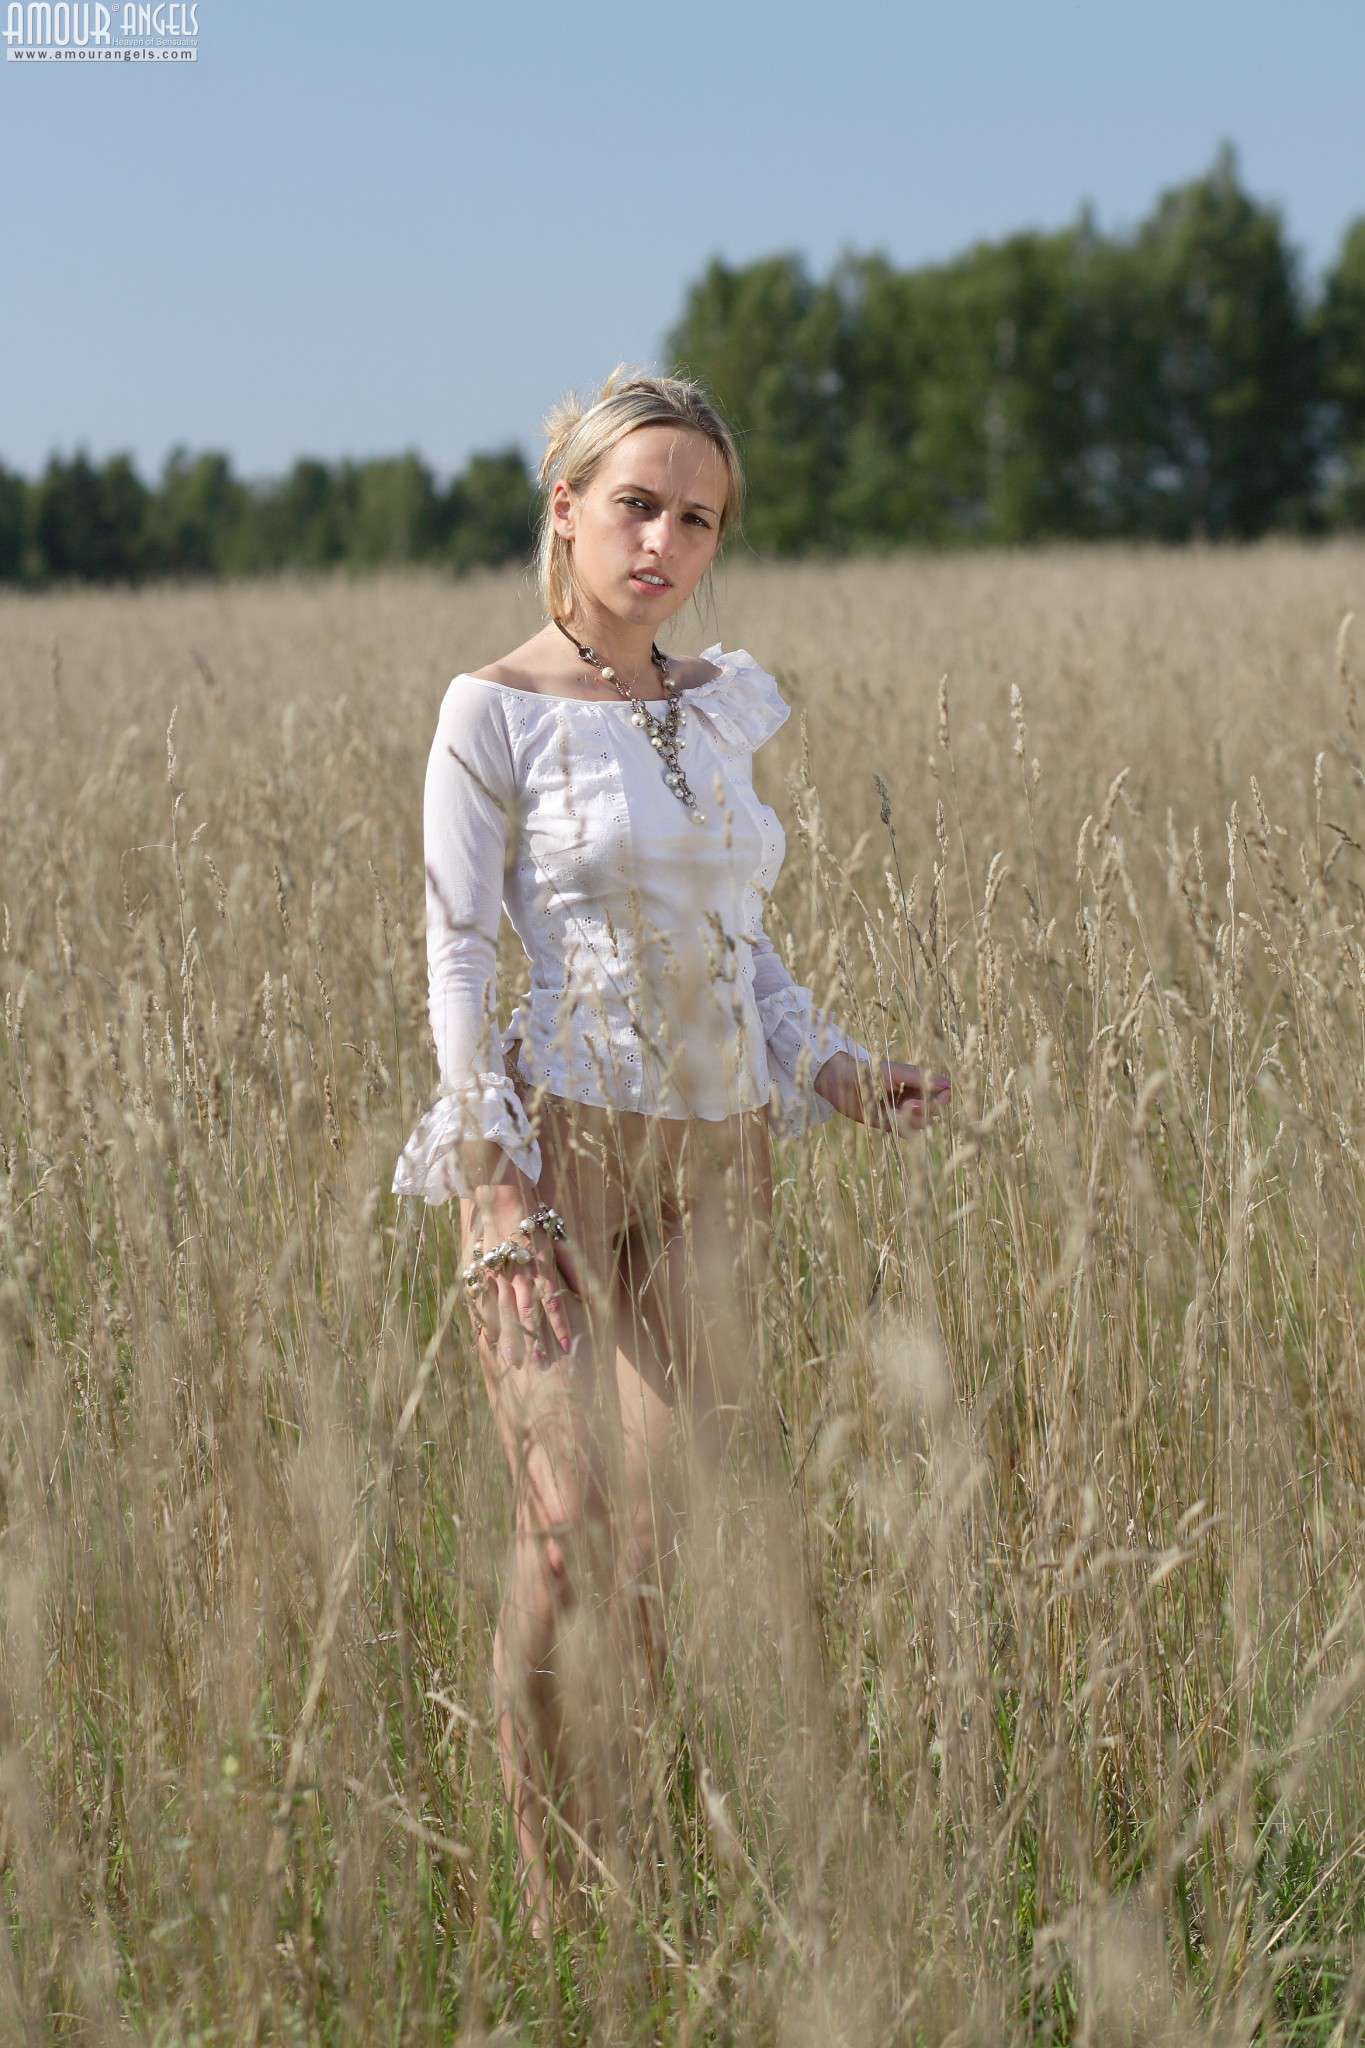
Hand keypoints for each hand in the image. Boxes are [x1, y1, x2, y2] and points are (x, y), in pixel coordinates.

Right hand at [460, 1168, 582, 1367]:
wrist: (501, 1195)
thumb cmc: (534, 1217)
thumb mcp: (559, 1239)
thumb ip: (574, 1268)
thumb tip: (589, 1291)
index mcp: (541, 1265)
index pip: (553, 1301)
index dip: (560, 1325)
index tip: (567, 1347)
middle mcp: (520, 1273)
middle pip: (527, 1313)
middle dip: (533, 1341)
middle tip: (539, 1366)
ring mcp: (498, 1273)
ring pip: (504, 1311)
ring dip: (510, 1338)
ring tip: (512, 1361)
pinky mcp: (482, 1271)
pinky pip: (483, 1301)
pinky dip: (486, 1321)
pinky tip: (489, 1340)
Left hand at [815, 1051, 950, 1132]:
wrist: (841, 1083)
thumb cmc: (868, 1071)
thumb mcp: (895, 1073)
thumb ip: (920, 1079)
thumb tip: (947, 1084)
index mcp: (917, 1083)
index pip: (942, 1094)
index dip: (942, 1099)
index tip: (937, 1098)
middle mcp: (913, 1098)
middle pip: (934, 1112)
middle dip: (925, 1111)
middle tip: (908, 1105)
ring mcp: (902, 1112)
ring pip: (921, 1124)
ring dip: (913, 1120)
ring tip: (896, 1111)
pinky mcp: (890, 1124)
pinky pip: (906, 1132)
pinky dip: (901, 1128)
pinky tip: (889, 1119)